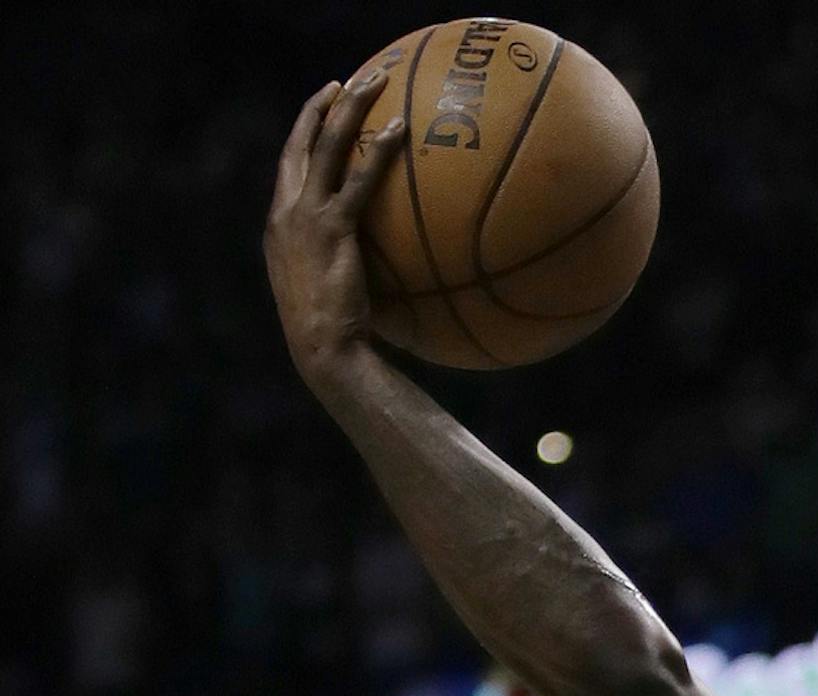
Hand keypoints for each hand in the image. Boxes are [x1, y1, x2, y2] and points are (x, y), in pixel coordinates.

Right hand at [265, 73, 406, 387]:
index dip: (304, 131)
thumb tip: (365, 258)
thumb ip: (333, 261)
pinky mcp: (332, 229)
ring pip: (327, 146)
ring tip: (376, 82)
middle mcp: (286, 212)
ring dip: (350, 109)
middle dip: (322, 106)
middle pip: (301, 142)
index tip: (323, 107)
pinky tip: (399, 129)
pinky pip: (359, 179)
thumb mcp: (322, 289)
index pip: (290, 164)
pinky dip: (378, 151)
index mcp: (279, 225)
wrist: (323, 352)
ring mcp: (306, 217)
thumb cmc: (330, 334)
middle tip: (345, 82)